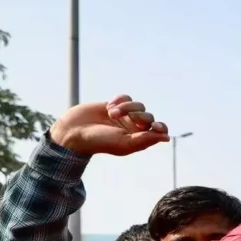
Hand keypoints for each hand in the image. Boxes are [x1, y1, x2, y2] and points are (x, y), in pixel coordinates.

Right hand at [49, 95, 169, 155]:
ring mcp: (124, 116)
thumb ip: (146, 140)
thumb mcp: (124, 143)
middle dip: (140, 116)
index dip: (161, 127)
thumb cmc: (99, 141)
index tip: (155, 126)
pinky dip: (120, 100)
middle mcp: (133, 128)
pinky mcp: (114, 105)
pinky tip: (109, 106)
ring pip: (138, 105)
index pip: (158, 131)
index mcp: (138, 139)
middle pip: (149, 116)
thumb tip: (167, 137)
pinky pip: (126, 97)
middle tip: (129, 118)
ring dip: (127, 107)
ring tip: (112, 112)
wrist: (74, 131)